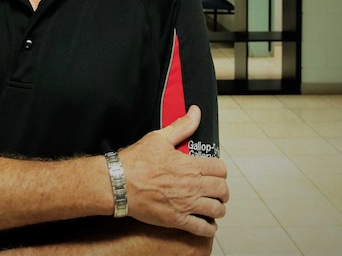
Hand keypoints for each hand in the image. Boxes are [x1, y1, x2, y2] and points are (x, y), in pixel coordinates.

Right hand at [118, 105, 228, 235]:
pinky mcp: (177, 220)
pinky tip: (206, 224)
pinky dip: (208, 228)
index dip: (219, 170)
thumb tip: (195, 113)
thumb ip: (182, 126)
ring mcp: (186, 205)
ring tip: (211, 206)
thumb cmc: (135, 161)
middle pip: (222, 190)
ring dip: (217, 208)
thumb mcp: (158, 138)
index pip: (220, 169)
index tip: (214, 173)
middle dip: (221, 190)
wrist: (118, 183)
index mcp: (190, 166)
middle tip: (215, 190)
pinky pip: (202, 229)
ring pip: (217, 210)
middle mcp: (192, 186)